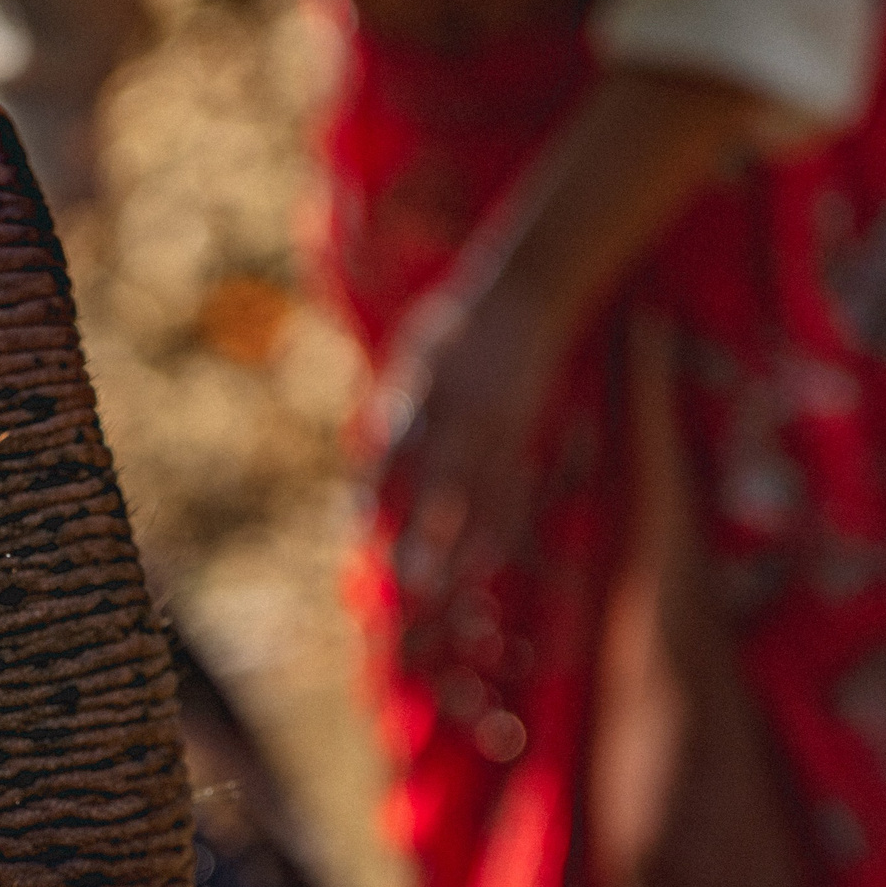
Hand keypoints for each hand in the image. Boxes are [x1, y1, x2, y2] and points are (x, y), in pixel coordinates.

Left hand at [374, 274, 561, 630]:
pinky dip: (501, 526)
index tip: (358, 529)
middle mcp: (461, 415)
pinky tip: (488, 561)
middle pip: (439, 484)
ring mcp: (499, 428)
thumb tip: (369, 451)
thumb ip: (394, 404)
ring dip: (462, 545)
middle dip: (424, 533)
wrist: (525, 297)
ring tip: (446, 589)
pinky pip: (514, 489)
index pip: (393, 451)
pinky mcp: (527, 436)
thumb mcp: (414, 352)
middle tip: (407, 580)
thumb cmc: (457, 325)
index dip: (376, 492)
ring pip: (480, 497)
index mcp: (423, 392)